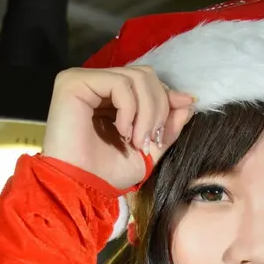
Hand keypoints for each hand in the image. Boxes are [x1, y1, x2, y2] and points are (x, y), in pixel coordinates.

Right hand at [42, 66, 195, 190]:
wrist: (80, 188)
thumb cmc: (108, 175)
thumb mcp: (148, 152)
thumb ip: (167, 127)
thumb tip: (188, 101)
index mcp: (112, 99)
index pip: (147, 82)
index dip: (167, 98)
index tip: (183, 113)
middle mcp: (98, 85)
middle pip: (145, 75)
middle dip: (159, 108)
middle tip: (152, 140)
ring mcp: (85, 80)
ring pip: (136, 77)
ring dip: (147, 113)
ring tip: (138, 141)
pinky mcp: (75, 81)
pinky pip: (119, 84)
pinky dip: (130, 110)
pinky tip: (122, 131)